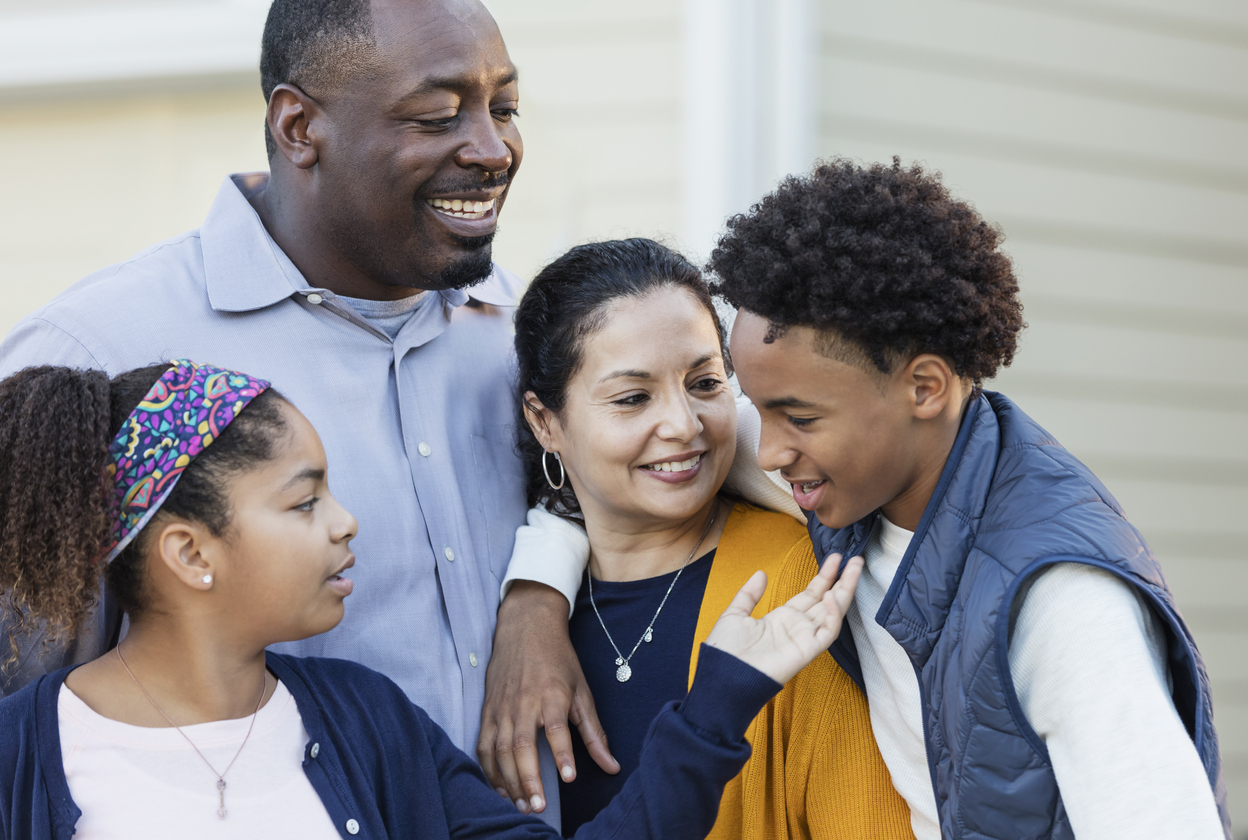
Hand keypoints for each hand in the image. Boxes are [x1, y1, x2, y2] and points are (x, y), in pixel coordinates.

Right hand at [478, 581, 619, 813]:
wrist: (526, 628)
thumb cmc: (558, 661)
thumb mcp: (582, 691)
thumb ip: (594, 732)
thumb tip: (612, 767)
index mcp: (551, 694)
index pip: (555, 728)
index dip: (562, 754)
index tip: (569, 777)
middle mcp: (523, 701)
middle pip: (521, 745)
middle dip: (528, 779)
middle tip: (538, 807)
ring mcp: (501, 707)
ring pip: (500, 750)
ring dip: (510, 781)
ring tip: (523, 805)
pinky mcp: (487, 711)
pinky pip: (484, 746)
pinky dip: (489, 771)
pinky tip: (502, 789)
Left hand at [705, 554, 861, 684]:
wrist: (723, 675)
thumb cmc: (726, 650)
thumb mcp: (735, 614)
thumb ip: (749, 594)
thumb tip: (761, 573)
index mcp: (783, 618)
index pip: (811, 595)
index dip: (824, 577)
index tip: (835, 559)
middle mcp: (798, 627)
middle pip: (827, 600)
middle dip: (842, 580)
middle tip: (856, 559)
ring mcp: (805, 638)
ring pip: (834, 612)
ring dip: (846, 590)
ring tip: (855, 567)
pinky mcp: (808, 651)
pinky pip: (828, 632)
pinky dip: (834, 615)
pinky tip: (832, 595)